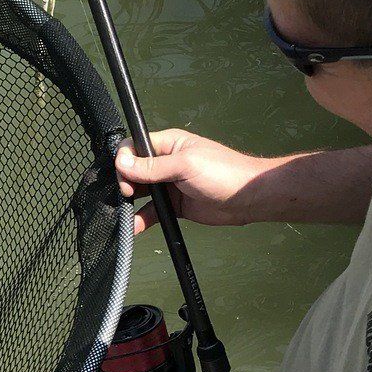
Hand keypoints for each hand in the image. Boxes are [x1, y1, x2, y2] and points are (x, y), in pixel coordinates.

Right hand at [117, 130, 266, 227]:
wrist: (248, 199)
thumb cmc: (224, 172)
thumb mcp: (185, 165)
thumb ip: (153, 166)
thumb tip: (123, 163)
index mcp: (168, 144)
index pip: (134, 147)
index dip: (124, 160)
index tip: (125, 177)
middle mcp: (165, 163)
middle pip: (133, 170)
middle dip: (125, 183)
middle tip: (128, 194)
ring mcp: (169, 185)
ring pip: (140, 193)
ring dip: (130, 203)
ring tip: (125, 214)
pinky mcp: (174, 205)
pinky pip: (152, 211)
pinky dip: (141, 219)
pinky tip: (135, 227)